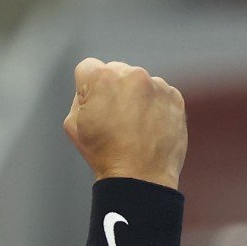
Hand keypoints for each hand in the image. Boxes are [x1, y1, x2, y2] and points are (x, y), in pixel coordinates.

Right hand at [63, 58, 187, 188]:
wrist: (140, 177)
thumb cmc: (105, 153)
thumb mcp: (72, 123)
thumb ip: (79, 96)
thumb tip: (93, 88)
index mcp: (103, 77)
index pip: (88, 68)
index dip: (87, 89)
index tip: (95, 108)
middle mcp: (132, 74)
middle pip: (115, 72)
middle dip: (113, 89)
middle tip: (115, 120)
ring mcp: (157, 85)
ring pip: (139, 83)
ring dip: (135, 97)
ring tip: (134, 127)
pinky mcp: (174, 97)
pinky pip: (159, 94)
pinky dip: (154, 106)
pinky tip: (149, 127)